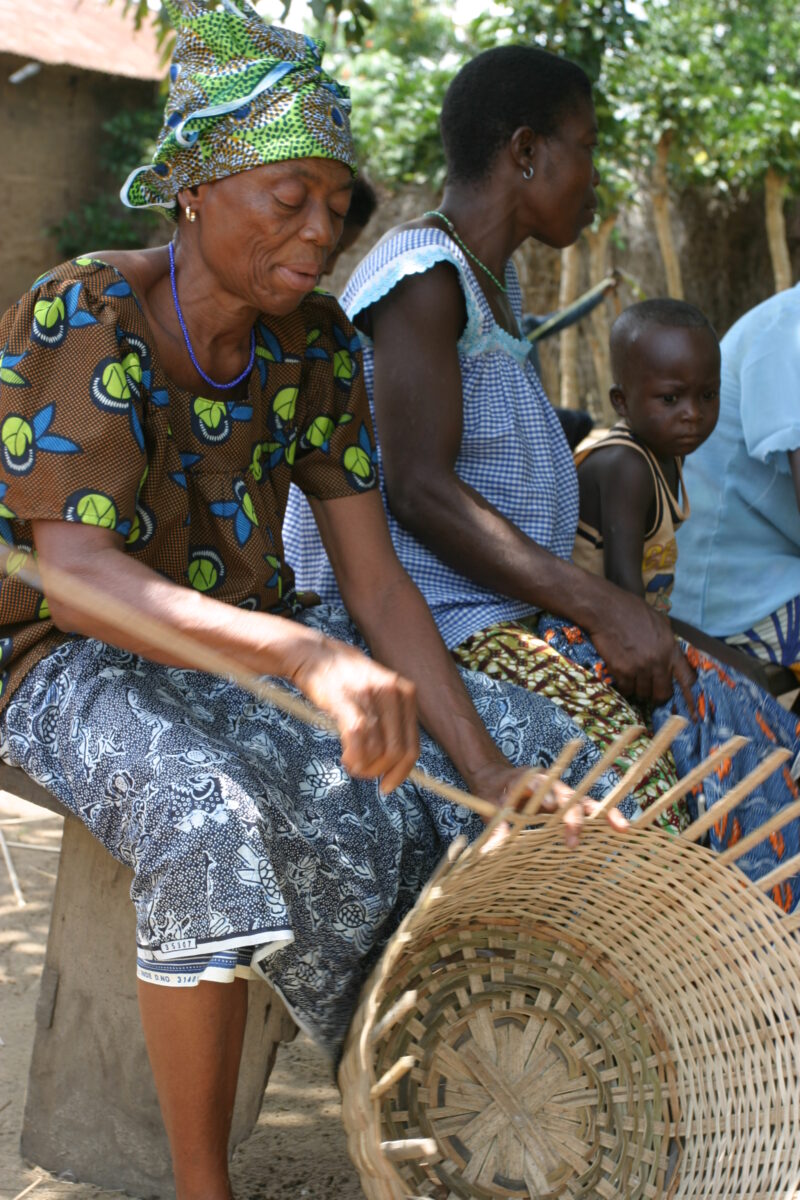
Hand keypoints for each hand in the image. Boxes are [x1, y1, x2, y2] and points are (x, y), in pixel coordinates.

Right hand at [292, 636, 418, 792]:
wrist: (315, 653)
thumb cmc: (346, 678)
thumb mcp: (380, 690)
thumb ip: (392, 719)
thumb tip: (398, 760)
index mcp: (405, 693)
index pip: (412, 746)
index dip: (401, 772)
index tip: (388, 785)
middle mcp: (392, 692)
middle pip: (397, 752)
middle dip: (381, 772)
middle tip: (364, 775)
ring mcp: (369, 695)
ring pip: (378, 751)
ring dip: (364, 768)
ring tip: (352, 764)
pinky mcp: (345, 699)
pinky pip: (358, 739)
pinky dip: (354, 758)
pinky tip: (347, 759)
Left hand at [470, 763, 627, 846]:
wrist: (498, 779)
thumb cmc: (494, 793)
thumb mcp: (490, 808)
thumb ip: (497, 828)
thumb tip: (494, 851)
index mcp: (530, 780)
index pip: (541, 785)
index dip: (547, 795)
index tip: (550, 807)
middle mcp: (552, 785)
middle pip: (568, 796)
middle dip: (575, 816)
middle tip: (574, 840)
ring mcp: (564, 794)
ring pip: (586, 802)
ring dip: (604, 814)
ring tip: (622, 828)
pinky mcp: (571, 805)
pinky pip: (590, 811)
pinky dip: (604, 819)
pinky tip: (621, 830)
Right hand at [586, 587, 695, 714]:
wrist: (605, 609)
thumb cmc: (631, 610)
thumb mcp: (659, 622)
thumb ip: (667, 641)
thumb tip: (670, 654)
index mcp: (670, 649)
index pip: (687, 679)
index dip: (687, 692)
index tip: (683, 696)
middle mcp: (657, 662)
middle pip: (663, 693)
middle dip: (658, 694)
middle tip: (651, 689)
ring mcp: (639, 668)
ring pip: (643, 693)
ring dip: (639, 689)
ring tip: (634, 679)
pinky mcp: (621, 671)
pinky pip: (626, 689)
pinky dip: (624, 686)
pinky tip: (622, 677)